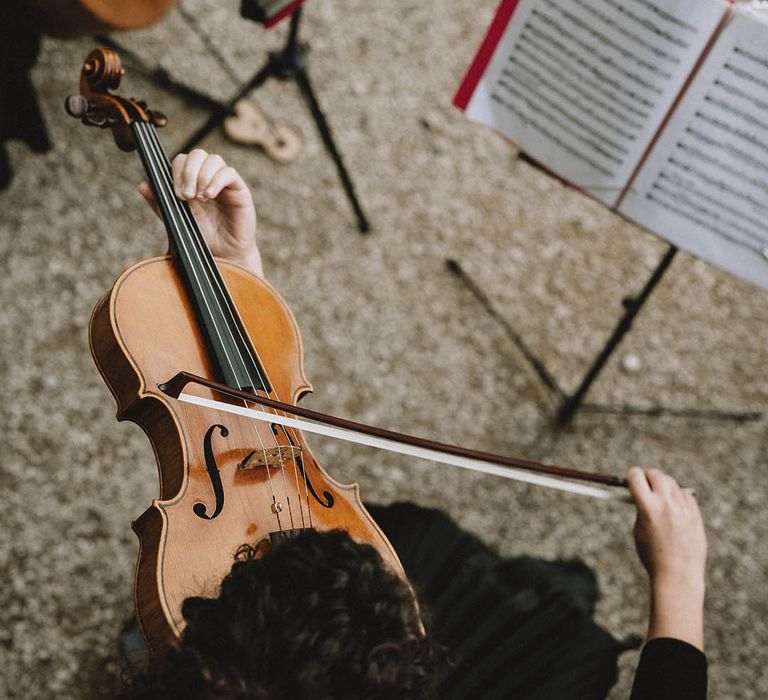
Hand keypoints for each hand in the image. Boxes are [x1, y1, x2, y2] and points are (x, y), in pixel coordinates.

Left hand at [138, 149, 262, 277]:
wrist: (223, 254)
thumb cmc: (202, 237)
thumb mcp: (175, 219)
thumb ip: (159, 202)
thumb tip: (142, 185)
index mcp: (192, 181)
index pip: (182, 160)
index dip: (176, 171)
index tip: (176, 193)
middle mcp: (208, 178)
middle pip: (197, 154)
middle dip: (188, 173)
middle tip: (187, 196)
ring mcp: (224, 182)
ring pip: (213, 160)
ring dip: (202, 176)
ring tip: (200, 198)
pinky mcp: (239, 190)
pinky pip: (229, 173)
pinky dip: (216, 181)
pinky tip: (210, 195)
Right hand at [628, 467, 706, 649]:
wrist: (678, 574)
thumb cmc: (653, 554)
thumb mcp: (638, 529)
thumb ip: (640, 507)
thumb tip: (640, 491)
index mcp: (647, 506)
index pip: (636, 476)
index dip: (632, 475)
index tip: (632, 478)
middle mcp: (666, 503)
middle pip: (655, 475)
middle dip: (648, 476)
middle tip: (645, 481)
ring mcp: (683, 508)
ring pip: (671, 483)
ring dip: (663, 485)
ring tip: (659, 497)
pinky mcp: (695, 514)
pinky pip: (686, 495)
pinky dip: (678, 496)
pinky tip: (674, 507)